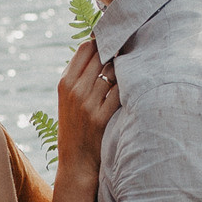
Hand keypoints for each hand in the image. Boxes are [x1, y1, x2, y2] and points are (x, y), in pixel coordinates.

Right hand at [51, 40, 120, 201]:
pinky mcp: (101, 118)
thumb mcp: (68, 100)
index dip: (102, 41)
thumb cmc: (75, 128)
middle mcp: (74, 90)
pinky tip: (136, 88)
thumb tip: (99, 50)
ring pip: (112, 73)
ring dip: (124, 70)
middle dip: (117, 50)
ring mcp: (87, 104)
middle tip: (131, 47)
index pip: (85, 48)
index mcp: (65, 83)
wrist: (75, 162)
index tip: (115, 39)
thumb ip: (79, 77)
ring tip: (135, 69)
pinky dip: (128, 88)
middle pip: (100, 56)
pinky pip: (120, 93)